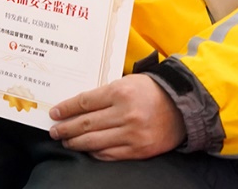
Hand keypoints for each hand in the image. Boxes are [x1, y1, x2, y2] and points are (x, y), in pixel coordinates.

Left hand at [49, 74, 185, 160]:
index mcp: (120, 93)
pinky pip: (110, 154)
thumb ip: (104, 94)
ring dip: (76, 143)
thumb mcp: (126, 83)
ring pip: (95, 141)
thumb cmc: (151, 91)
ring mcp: (133, 134)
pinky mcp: (139, 150)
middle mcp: (125, 114)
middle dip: (66, 128)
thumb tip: (77, 106)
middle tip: (54, 131)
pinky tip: (87, 150)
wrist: (182, 107)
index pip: (84, 102)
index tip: (54, 113)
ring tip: (66, 141)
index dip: (66, 109)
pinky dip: (95, 153)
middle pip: (86, 124)